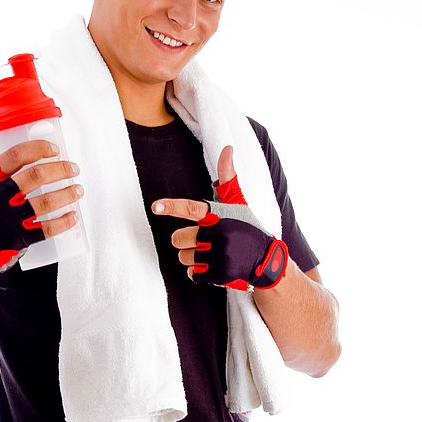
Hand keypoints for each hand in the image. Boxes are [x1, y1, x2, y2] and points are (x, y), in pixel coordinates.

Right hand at [0, 140, 82, 287]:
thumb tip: (27, 165)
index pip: (17, 154)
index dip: (39, 148)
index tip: (54, 149)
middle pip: (38, 175)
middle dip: (61, 169)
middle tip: (74, 169)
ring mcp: (9, 218)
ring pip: (47, 201)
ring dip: (67, 194)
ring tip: (78, 190)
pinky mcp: (17, 239)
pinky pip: (47, 228)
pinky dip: (64, 222)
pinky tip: (73, 217)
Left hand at [152, 146, 287, 291]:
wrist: (266, 260)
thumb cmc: (248, 228)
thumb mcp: (239, 203)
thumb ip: (228, 177)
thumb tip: (228, 148)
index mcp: (220, 215)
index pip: (191, 208)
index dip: (172, 207)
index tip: (155, 206)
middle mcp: (219, 235)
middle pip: (179, 238)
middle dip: (185, 241)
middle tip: (202, 241)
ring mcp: (219, 255)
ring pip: (184, 257)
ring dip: (193, 257)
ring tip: (211, 254)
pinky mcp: (219, 274)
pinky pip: (193, 274)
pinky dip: (199, 272)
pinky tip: (213, 267)